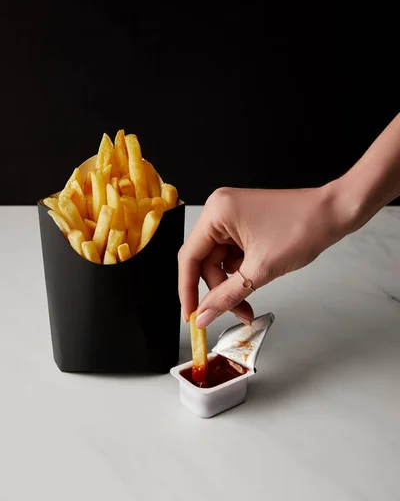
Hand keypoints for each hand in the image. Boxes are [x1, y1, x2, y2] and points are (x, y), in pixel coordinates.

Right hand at [178, 184, 348, 327]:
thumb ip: (227, 295)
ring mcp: (232, 216)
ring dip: (232, 284)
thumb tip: (204, 315)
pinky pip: (232, 254)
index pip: (190, 257)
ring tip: (249, 303)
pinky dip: (241, 273)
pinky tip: (254, 282)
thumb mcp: (261, 269)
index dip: (188, 289)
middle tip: (236, 313)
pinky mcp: (244, 223)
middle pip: (205, 261)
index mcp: (217, 212)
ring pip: (220, 261)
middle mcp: (219, 210)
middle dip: (218, 290)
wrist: (334, 213)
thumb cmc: (302, 228)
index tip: (191, 315)